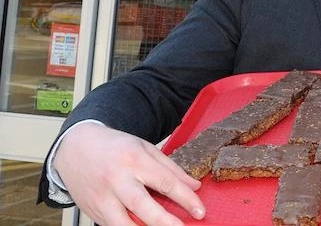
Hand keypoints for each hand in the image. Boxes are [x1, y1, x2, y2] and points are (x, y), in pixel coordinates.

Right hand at [52, 124, 204, 225]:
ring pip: (122, 222)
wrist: (75, 147)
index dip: (186, 199)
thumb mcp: (146, 149)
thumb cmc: (114, 147)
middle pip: (142, 204)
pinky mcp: (92, 209)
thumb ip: (171, 169)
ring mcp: (102, 196)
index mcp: (134, 159)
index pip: (165, 182)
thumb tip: (194, 186)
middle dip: (164, 221)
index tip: (200, 211)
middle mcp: (117, 179)